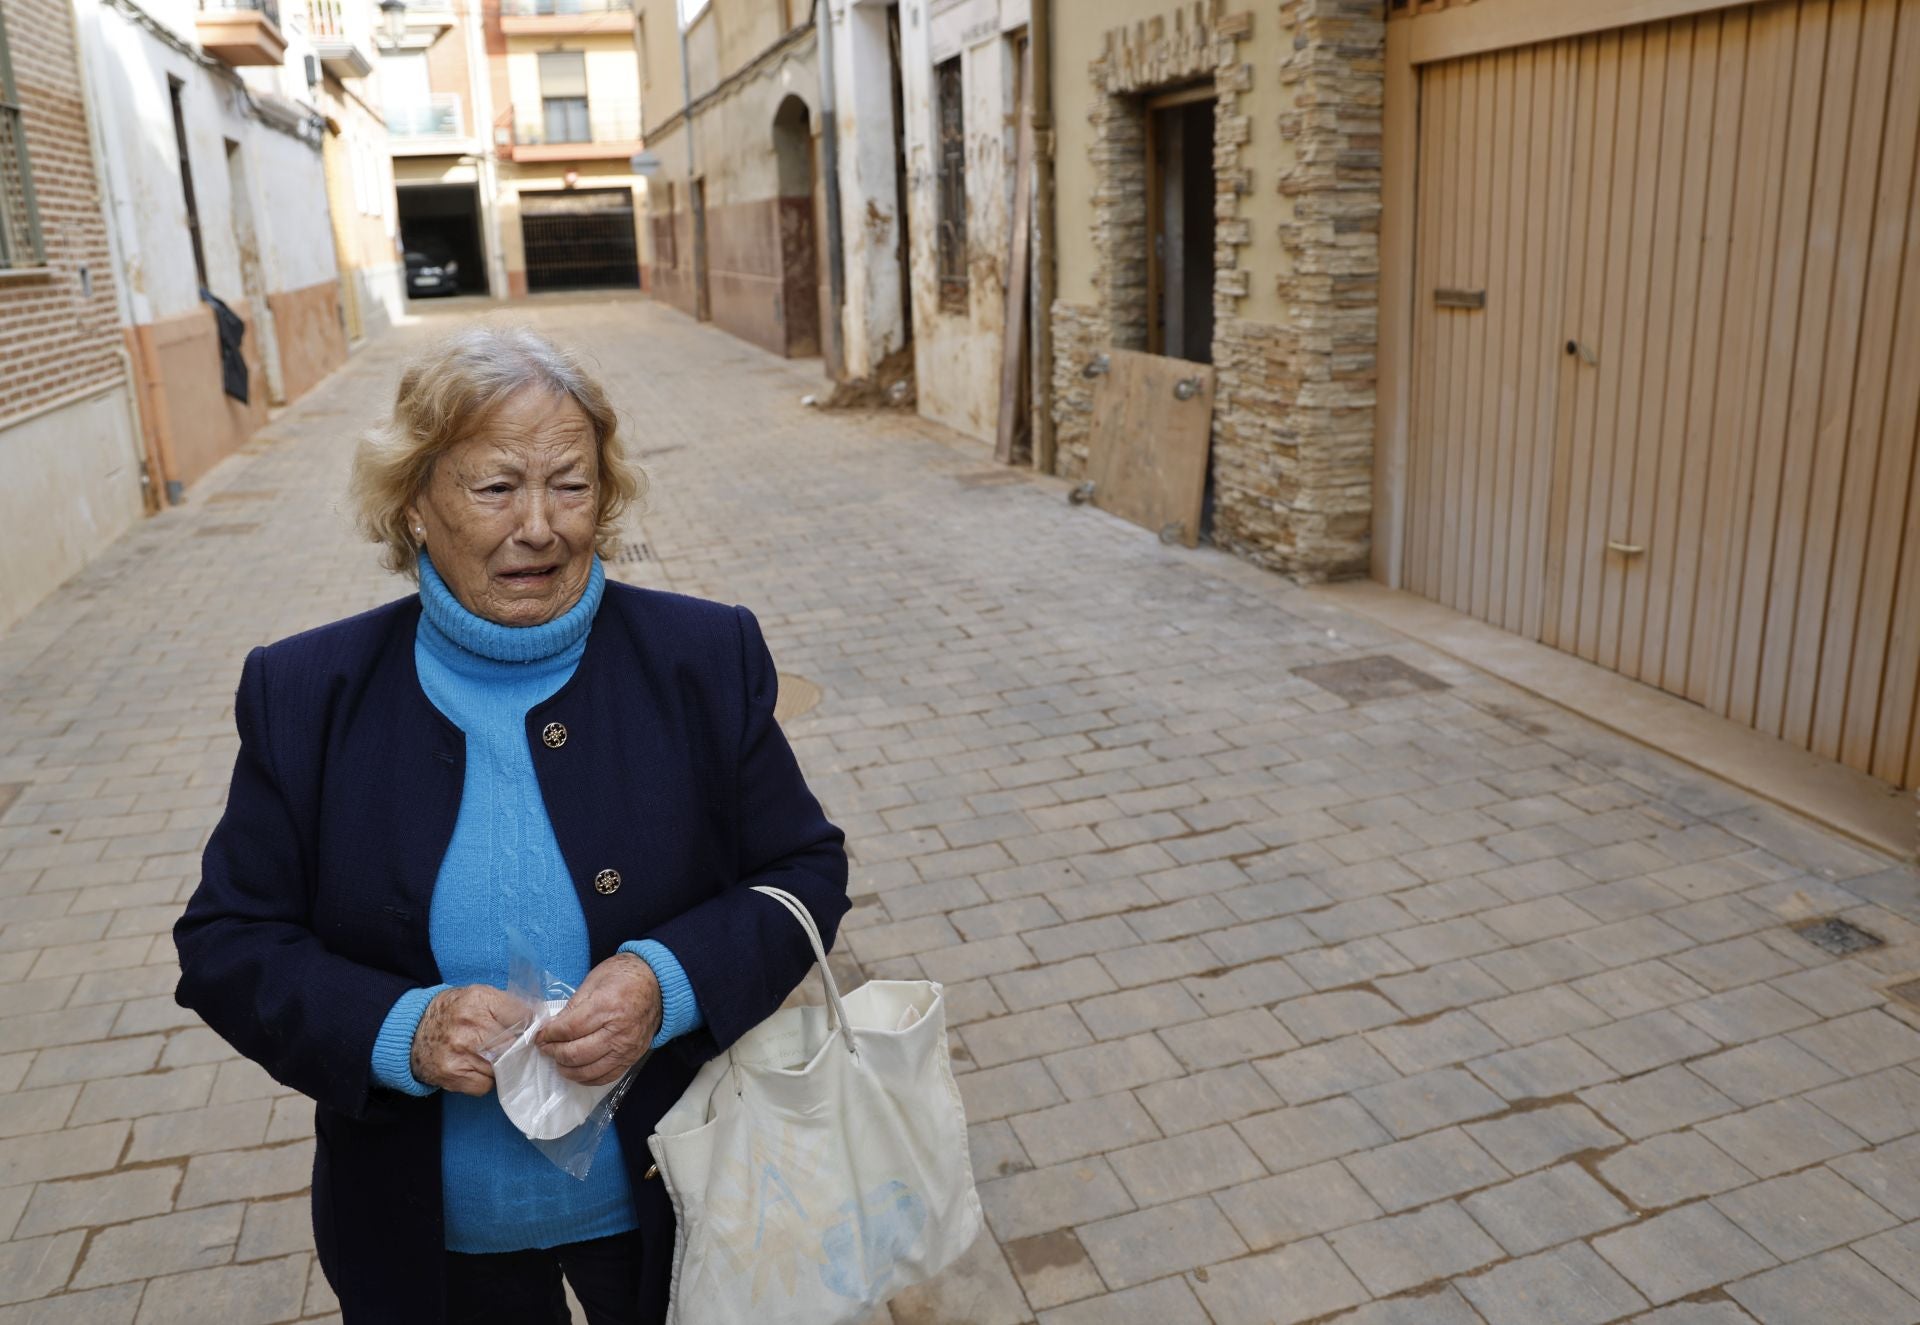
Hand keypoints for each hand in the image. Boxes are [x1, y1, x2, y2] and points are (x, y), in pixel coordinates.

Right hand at [412, 984, 529, 1095]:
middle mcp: (471, 1025)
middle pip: (515, 1043)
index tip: (527, 1029)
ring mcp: (461, 1051)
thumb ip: (505, 1005)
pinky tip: (474, 1067)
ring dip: (500, 1064)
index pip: (522, 1016)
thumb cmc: (450, 1013)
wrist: (411, 1032)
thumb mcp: (475, 996)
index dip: (528, 1025)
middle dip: (516, 1047)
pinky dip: (484, 1079)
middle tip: (510, 1046)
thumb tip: (537, 1018)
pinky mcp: (454, 1074)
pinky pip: (486, 1084)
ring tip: (486, 1055)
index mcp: (479, 1000)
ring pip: (503, 1066)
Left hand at [535, 952, 660, 1086]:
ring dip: (566, 1068)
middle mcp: (618, 1031)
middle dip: (553, 1052)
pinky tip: (576, 1070)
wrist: (659, 983)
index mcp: (607, 1006)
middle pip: (576, 1053)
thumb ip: (572, 1007)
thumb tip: (552, 1028)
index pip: (569, 1029)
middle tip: (545, 1047)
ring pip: (588, 1070)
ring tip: (557, 1059)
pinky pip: (605, 1077)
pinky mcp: (632, 1058)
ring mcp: (627, 1048)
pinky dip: (587, 1078)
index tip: (539, 1035)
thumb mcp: (594, 981)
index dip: (549, 1035)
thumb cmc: (624, 976)